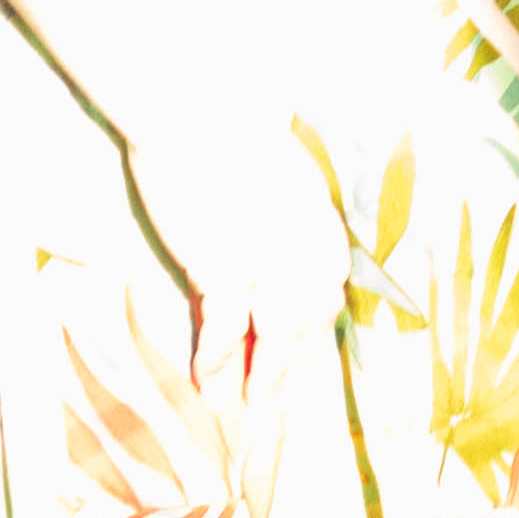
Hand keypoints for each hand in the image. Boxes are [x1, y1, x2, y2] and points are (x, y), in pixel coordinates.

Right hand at [122, 114, 352, 408]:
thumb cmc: (224, 136)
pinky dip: (214, 362)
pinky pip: (223, 331)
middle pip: (305, 330)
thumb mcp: (270, 187)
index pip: (323, 301)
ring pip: (272, 342)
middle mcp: (309, 252)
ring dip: (255, 382)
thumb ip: (276, 230)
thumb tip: (259, 276)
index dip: (305, 340)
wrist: (195, 106)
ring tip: (235, 411)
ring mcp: (270, 263)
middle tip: (263, 406)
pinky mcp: (227, 266)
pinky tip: (203, 385)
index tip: (287, 367)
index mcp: (323, 229)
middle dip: (285, 372)